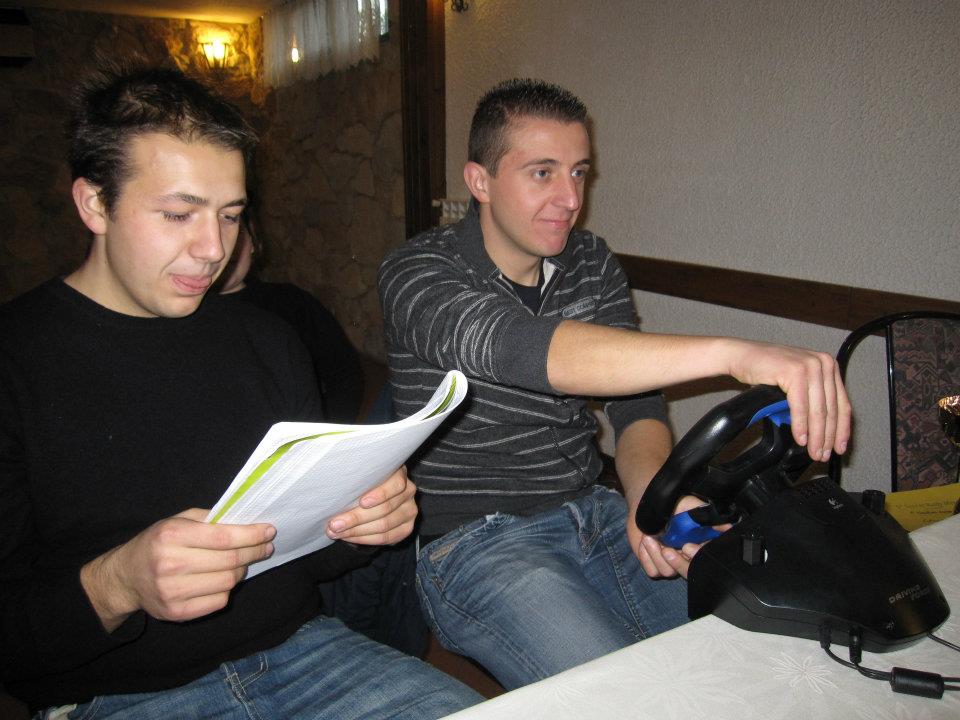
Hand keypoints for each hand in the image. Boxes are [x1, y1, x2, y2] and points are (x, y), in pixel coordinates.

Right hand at [81, 508, 275, 630]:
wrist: (126, 576)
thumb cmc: (158, 542)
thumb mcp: (177, 520)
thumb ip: (209, 518)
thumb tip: (246, 522)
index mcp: (172, 535)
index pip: (224, 537)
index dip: (251, 535)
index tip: (269, 531)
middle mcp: (171, 564)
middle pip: (230, 560)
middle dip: (254, 552)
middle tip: (265, 547)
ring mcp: (172, 591)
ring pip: (228, 582)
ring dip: (242, 570)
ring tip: (243, 562)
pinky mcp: (176, 612)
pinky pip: (218, 600)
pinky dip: (228, 588)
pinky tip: (225, 578)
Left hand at [325, 466, 416, 544]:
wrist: (375, 498)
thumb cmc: (365, 483)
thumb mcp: (364, 475)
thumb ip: (358, 477)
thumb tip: (335, 485)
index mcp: (399, 473)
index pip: (396, 484)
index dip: (380, 494)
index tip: (361, 502)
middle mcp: (409, 492)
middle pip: (385, 509)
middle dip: (356, 518)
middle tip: (334, 524)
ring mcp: (409, 511)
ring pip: (384, 526)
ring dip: (356, 531)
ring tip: (336, 532)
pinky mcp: (406, 528)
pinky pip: (386, 538)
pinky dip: (364, 539)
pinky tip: (349, 537)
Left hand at [627, 496, 728, 579]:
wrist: (649, 502)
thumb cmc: (674, 505)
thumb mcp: (694, 506)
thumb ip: (710, 517)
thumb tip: (729, 526)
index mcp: (699, 545)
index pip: (704, 559)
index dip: (697, 556)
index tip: (687, 546)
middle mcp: (687, 557)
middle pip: (687, 572)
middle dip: (676, 562)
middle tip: (666, 549)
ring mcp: (671, 562)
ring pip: (668, 572)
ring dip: (655, 555)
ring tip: (649, 538)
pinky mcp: (654, 564)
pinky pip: (653, 571)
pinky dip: (646, 557)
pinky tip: (645, 542)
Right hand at [723, 339, 850, 461]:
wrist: (742, 356)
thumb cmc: (766, 369)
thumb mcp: (798, 381)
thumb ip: (813, 397)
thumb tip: (824, 429)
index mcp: (828, 365)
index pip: (842, 403)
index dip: (842, 430)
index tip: (839, 447)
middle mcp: (823, 363)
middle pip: (831, 409)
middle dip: (828, 437)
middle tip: (823, 454)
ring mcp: (810, 366)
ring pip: (818, 410)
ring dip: (816, 436)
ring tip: (813, 451)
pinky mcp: (795, 371)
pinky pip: (801, 406)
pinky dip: (801, 426)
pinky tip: (801, 439)